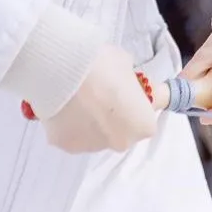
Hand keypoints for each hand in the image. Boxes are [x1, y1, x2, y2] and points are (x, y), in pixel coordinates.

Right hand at [40, 43, 158, 153]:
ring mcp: (93, 147)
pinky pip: (74, 134)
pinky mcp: (67, 146)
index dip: (141, 98)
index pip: (150, 113)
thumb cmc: (102, 65)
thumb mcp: (126, 64)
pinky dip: (72, 123)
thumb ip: (130, 81)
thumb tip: (124, 83)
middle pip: (124, 128)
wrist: (61, 72)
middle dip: (118, 113)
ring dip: (94, 121)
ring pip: (98, 134)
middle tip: (103, 92)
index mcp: (143, 124)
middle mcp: (122, 142)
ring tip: (80, 98)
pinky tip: (65, 105)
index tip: (131, 87)